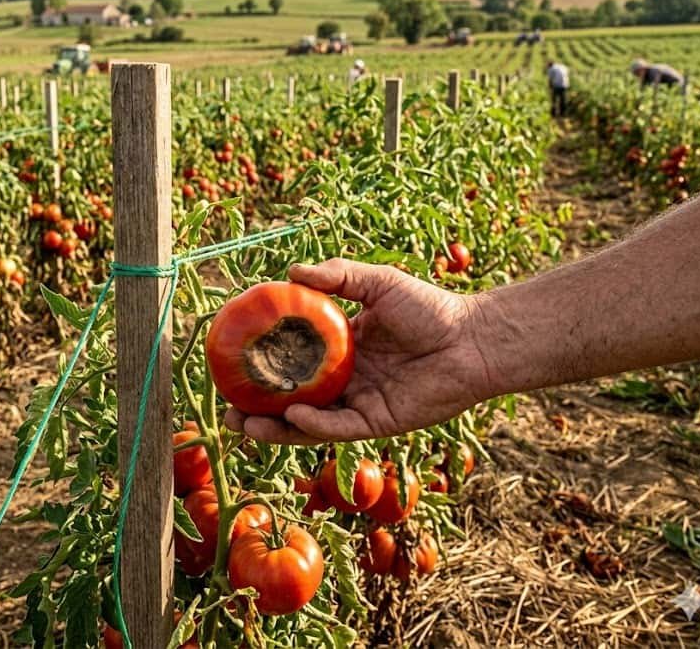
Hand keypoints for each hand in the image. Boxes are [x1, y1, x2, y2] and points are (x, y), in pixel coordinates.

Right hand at [223, 259, 495, 443]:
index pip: (293, 360)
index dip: (264, 365)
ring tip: (243, 424)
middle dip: (257, 409)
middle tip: (227, 408)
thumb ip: (337, 277)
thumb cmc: (430, 307)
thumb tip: (291, 270)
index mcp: (340, 348)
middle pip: (291, 399)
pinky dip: (314, 425)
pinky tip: (293, 416)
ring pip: (308, 422)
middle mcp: (344, 380)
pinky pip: (339, 428)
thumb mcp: (377, 283)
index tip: (231, 362)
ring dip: (275, 427)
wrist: (473, 339)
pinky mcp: (377, 423)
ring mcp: (358, 404)